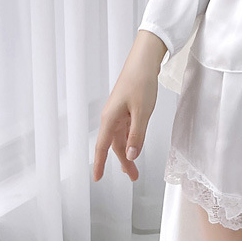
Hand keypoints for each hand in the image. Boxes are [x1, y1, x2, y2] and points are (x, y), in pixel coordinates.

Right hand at [92, 58, 158, 182]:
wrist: (144, 61)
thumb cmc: (141, 82)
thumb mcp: (142, 112)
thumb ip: (137, 135)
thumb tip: (131, 155)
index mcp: (110, 118)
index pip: (102, 147)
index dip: (100, 164)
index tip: (97, 179)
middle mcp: (111, 117)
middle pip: (114, 145)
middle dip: (123, 162)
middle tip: (132, 176)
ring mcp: (118, 113)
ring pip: (120, 138)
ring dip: (128, 152)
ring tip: (134, 167)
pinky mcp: (125, 108)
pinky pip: (126, 129)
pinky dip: (130, 140)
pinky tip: (136, 146)